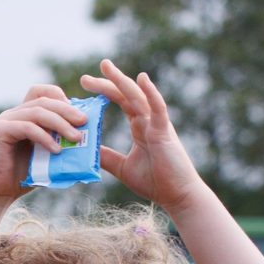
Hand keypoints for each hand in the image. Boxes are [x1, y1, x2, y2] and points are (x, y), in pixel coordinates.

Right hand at [0, 86, 92, 203]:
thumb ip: (60, 145)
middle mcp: (13, 114)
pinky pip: (28, 128)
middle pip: (44, 101)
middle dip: (67, 110)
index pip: (43, 93)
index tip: (78, 115)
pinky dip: (45, 138)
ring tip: (76, 138)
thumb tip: (89, 144)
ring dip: (60, 124)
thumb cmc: (20, 178)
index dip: (62, 98)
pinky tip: (57, 150)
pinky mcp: (0, 131)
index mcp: (23, 115)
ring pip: (38, 112)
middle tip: (84, 122)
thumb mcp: (45, 157)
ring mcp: (5, 120)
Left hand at [78, 61, 204, 212]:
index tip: (85, 84)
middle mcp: (148, 121)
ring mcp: (157, 124)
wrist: (177, 196)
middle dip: (107, 83)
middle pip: (126, 95)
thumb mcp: (122, 168)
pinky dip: (151, 94)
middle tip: (85, 76)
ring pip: (138, 97)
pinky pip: (158, 109)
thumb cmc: (155, 182)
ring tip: (106, 68)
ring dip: (122, 81)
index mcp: (140, 127)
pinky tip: (142, 79)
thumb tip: (87, 148)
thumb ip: (106, 156)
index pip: (120, 102)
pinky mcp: (165, 132)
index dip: (104, 92)